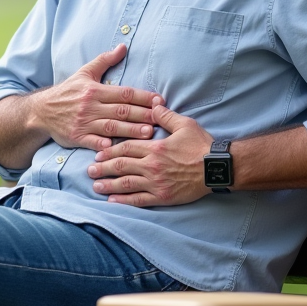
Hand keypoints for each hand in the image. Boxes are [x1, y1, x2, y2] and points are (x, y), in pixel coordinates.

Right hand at [27, 44, 163, 152]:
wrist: (42, 111)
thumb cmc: (67, 92)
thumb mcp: (84, 72)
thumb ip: (105, 60)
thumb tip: (123, 46)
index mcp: (95, 90)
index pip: (124, 93)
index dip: (143, 97)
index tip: (160, 100)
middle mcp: (90, 106)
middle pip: (121, 110)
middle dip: (142, 114)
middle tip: (160, 118)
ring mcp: (84, 122)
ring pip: (111, 127)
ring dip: (131, 130)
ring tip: (148, 133)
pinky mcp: (77, 137)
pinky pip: (93, 142)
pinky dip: (105, 145)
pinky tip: (118, 147)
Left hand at [86, 103, 214, 206]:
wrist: (217, 168)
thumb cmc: (201, 145)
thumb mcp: (184, 124)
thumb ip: (165, 115)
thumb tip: (153, 104)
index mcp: (155, 148)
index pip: (126, 148)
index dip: (109, 151)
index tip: (98, 154)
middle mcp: (152, 166)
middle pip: (121, 166)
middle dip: (104, 168)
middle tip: (90, 170)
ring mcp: (156, 183)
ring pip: (126, 184)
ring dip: (109, 185)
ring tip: (95, 186)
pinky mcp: (162, 196)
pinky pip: (139, 200)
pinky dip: (124, 201)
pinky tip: (112, 201)